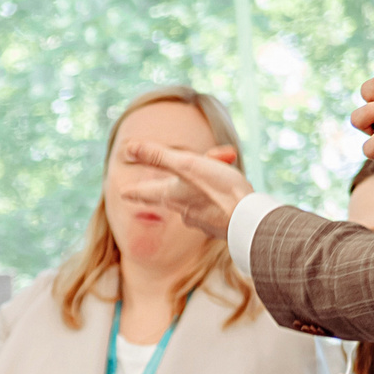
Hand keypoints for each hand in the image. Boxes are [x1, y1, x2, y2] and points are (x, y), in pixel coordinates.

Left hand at [116, 142, 244, 240]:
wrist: (249, 220)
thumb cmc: (219, 191)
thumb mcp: (188, 165)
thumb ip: (158, 156)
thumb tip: (128, 148)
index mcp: (171, 196)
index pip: (145, 192)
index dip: (135, 190)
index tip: (124, 193)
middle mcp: (183, 210)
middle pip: (181, 186)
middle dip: (197, 166)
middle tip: (223, 154)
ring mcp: (203, 219)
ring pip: (202, 192)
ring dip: (216, 174)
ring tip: (232, 165)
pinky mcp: (221, 224)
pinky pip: (218, 202)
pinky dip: (226, 190)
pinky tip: (238, 189)